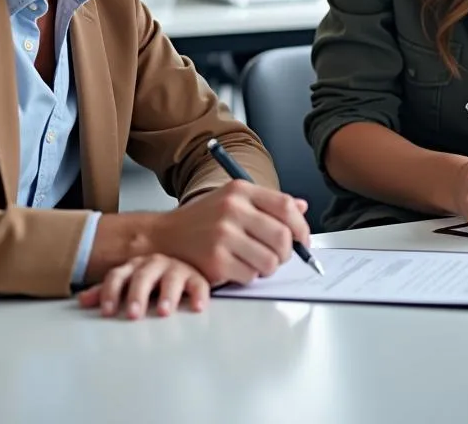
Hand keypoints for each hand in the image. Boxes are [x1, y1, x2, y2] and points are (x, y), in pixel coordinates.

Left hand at [78, 254, 208, 319]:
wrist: (181, 263)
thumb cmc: (150, 280)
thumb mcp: (128, 283)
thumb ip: (107, 291)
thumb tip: (80, 300)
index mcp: (134, 267)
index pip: (118, 276)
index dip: (111, 292)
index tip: (107, 312)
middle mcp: (154, 264)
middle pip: (143, 276)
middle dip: (138, 294)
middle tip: (134, 314)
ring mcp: (176, 269)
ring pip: (171, 278)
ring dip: (167, 294)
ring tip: (164, 312)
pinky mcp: (196, 277)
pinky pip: (199, 284)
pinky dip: (199, 294)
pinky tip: (198, 307)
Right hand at [149, 180, 310, 285]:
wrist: (164, 235)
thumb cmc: (203, 219)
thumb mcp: (233, 200)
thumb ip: (268, 203)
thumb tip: (302, 207)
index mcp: (240, 190)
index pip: (286, 206)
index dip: (301, 226)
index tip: (302, 240)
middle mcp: (232, 209)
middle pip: (282, 236)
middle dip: (287, 253)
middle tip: (278, 257)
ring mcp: (223, 234)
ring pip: (269, 261)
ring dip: (268, 268)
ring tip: (256, 262)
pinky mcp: (215, 260)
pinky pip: (250, 276)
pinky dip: (249, 277)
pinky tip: (237, 268)